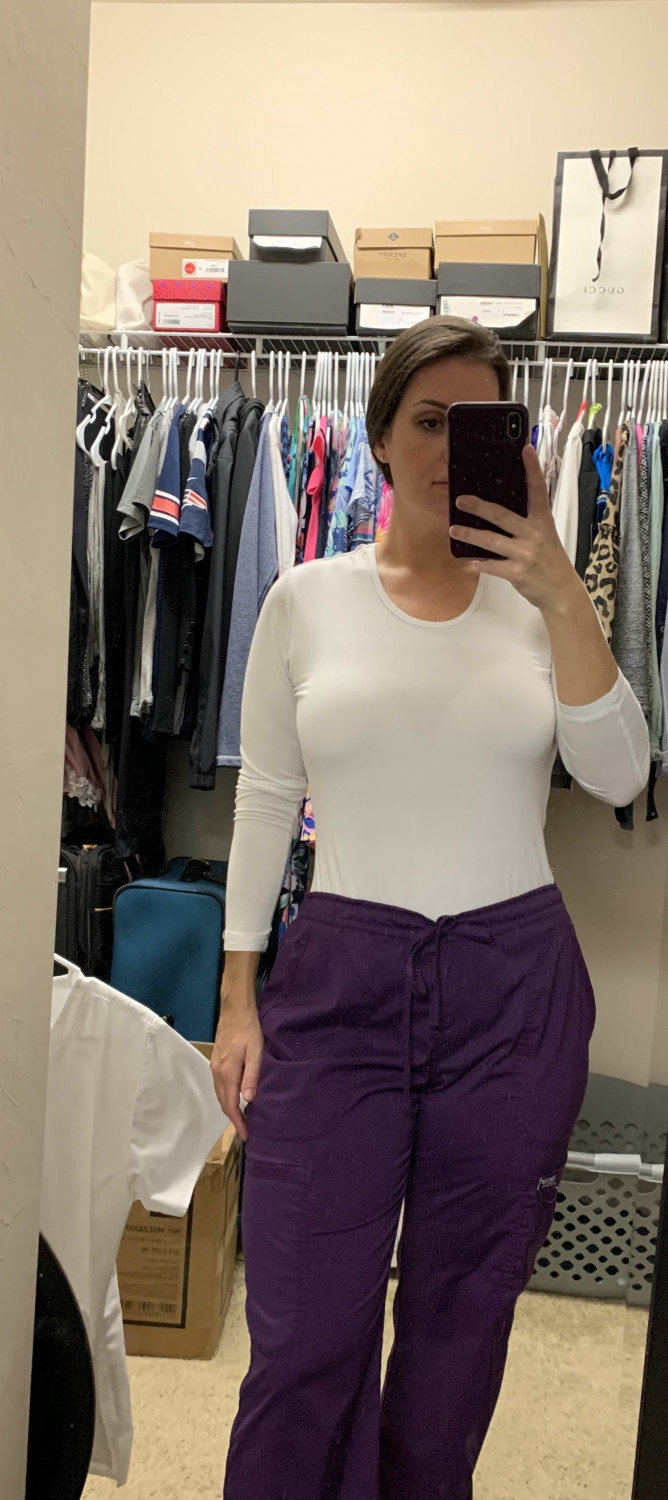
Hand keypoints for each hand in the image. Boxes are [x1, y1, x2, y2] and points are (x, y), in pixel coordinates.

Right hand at [211, 992, 263, 1141]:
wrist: (235, 1009)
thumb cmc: (249, 1029)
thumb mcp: (256, 1052)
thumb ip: (252, 1076)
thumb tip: (249, 1099)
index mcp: (227, 1073)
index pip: (230, 1105)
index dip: (237, 1122)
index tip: (245, 1135)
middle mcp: (217, 1072)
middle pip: (223, 1102)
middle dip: (233, 1118)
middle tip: (246, 1129)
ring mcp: (215, 1066)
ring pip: (220, 1094)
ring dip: (230, 1107)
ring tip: (243, 1117)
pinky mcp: (216, 1061)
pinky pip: (220, 1085)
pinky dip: (227, 1096)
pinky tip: (237, 1096)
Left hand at [449, 444, 576, 613]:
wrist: (561, 591)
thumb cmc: (550, 560)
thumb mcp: (546, 535)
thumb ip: (529, 521)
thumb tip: (501, 508)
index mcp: (543, 521)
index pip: (538, 491)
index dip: (532, 469)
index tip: (524, 449)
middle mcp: (534, 535)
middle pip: (502, 515)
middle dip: (478, 506)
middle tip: (460, 499)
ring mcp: (525, 554)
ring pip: (491, 541)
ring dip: (470, 534)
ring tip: (454, 529)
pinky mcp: (517, 573)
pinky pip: (491, 565)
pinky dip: (479, 563)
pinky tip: (470, 561)